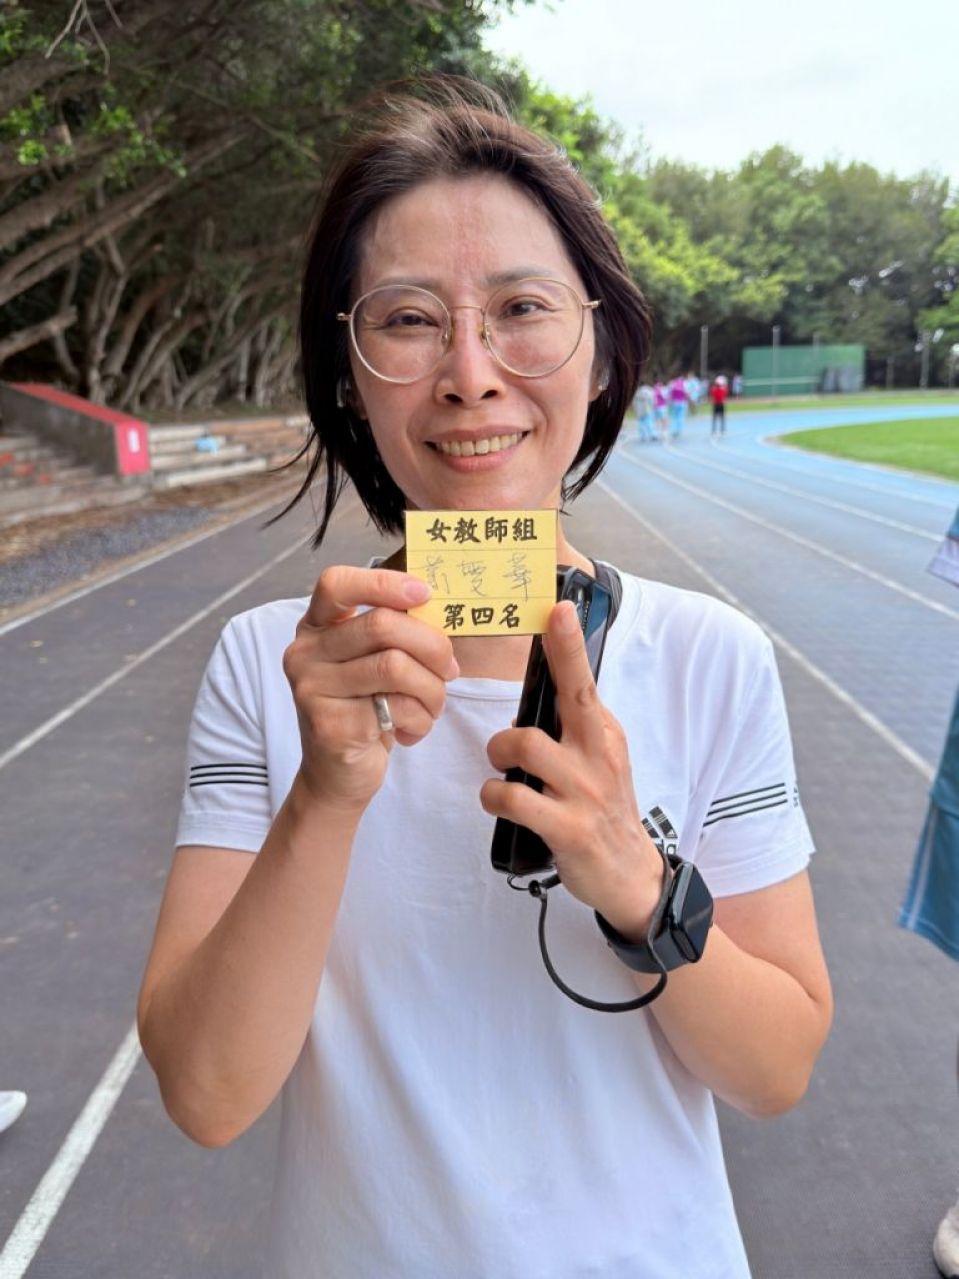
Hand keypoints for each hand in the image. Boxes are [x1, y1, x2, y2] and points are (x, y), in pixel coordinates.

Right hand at [283, 566, 458, 812]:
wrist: (338, 775)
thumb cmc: (364, 710)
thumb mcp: (372, 663)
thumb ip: (393, 633)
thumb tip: (435, 607)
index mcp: (315, 628)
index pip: (336, 584)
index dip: (383, 583)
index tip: (423, 593)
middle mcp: (305, 653)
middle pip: (381, 625)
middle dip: (432, 646)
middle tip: (450, 670)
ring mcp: (312, 689)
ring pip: (396, 667)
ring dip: (432, 689)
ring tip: (432, 706)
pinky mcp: (330, 725)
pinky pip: (398, 707)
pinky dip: (421, 720)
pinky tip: (411, 731)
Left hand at [481, 600, 663, 936]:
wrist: (630, 874)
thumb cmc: (602, 807)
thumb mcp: (599, 758)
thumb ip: (574, 724)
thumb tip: (541, 684)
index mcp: (603, 731)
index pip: (582, 679)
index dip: (567, 643)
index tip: (557, 607)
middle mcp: (599, 754)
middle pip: (561, 702)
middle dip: (510, 721)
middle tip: (504, 752)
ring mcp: (586, 791)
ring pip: (523, 747)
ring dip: (498, 760)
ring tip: (503, 778)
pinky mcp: (569, 828)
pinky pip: (512, 797)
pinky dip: (494, 797)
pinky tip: (501, 804)